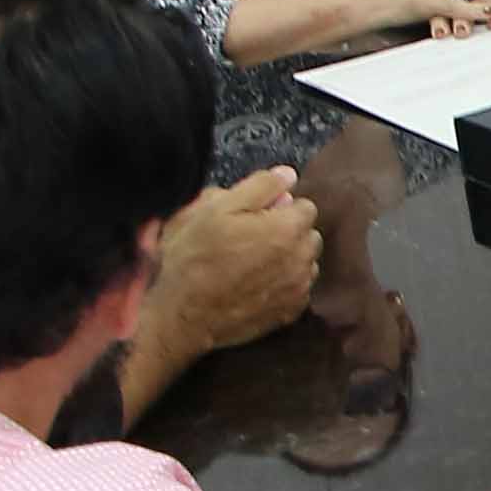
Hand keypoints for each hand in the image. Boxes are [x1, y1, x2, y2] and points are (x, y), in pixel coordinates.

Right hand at [147, 167, 319, 358]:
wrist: (182, 315)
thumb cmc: (193, 257)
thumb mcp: (214, 209)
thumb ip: (258, 187)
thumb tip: (288, 175)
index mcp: (287, 229)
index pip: (305, 206)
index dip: (279, 208)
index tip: (254, 217)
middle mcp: (302, 259)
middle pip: (308, 234)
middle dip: (287, 232)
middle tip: (251, 239)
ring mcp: (299, 288)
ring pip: (305, 262)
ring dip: (288, 258)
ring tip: (252, 263)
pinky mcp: (291, 312)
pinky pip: (298, 288)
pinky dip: (284, 284)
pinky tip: (256, 285)